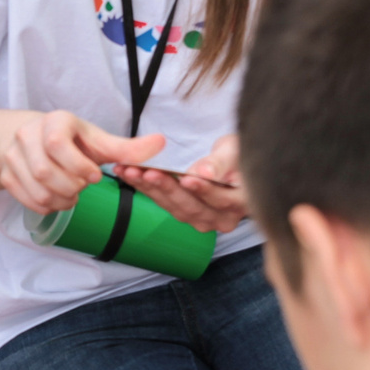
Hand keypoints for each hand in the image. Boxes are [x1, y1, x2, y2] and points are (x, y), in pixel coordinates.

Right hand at [1, 111, 161, 214]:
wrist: (33, 140)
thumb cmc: (73, 141)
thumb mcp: (99, 142)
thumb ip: (128, 149)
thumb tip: (161, 143)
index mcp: (54, 122)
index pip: (57, 144)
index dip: (78, 167)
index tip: (94, 177)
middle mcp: (28, 135)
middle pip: (45, 172)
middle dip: (70, 187)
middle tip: (82, 187)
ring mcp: (13, 156)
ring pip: (36, 189)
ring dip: (60, 200)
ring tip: (72, 194)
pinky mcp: (6, 175)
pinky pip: (27, 200)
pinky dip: (47, 206)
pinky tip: (57, 199)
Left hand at [111, 133, 249, 234]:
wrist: (231, 163)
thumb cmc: (237, 154)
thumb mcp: (234, 151)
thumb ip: (220, 163)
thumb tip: (204, 173)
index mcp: (241, 203)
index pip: (220, 199)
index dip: (202, 189)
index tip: (185, 178)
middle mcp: (222, 218)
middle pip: (193, 206)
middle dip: (168, 188)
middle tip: (148, 173)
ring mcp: (202, 219)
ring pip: (174, 206)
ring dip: (151, 188)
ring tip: (132, 171)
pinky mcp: (184, 213)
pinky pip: (163, 202)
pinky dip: (145, 187)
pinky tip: (129, 174)